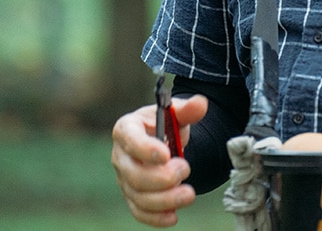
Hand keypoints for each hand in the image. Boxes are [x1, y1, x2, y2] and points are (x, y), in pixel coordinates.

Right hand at [111, 95, 208, 226]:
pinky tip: (173, 216)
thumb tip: (201, 104)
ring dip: (165, 199)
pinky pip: (139, 212)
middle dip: (162, 178)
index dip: (146, 149)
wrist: (164, 143)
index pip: (130, 140)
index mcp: (127, 129)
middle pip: (133, 174)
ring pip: (138, 196)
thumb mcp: (176, 114)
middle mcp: (121, 155)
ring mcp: (124, 179)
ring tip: (189, 193)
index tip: (167, 155)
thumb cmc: (166, 126)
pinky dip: (156, 218)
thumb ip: (187, 110)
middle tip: (186, 168)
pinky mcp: (132, 196)